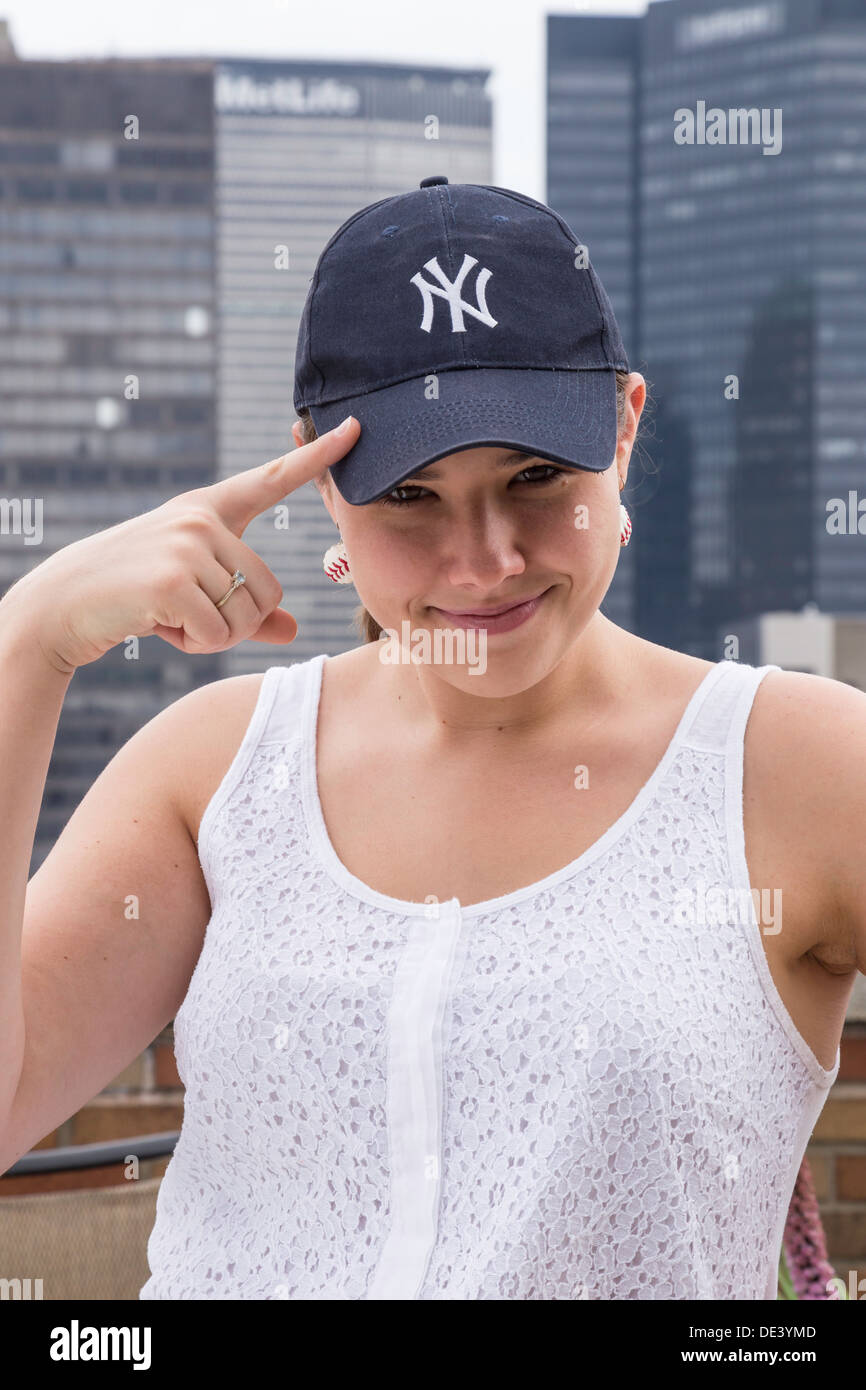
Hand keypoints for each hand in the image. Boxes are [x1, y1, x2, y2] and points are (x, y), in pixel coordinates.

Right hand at [1, 417, 359, 674]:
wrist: (64, 604)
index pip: (272, 479)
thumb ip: (247, 611)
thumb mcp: (194, 594)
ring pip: (246, 617)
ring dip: (212, 636)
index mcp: (209, 509)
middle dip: (236, 621)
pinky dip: (195, 645)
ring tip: (169, 615)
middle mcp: (202, 519)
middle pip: (269, 591)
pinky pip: (220, 634)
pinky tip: (160, 624)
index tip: (356, 428)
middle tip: (185, 612)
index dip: (317, 457)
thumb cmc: (135, 596)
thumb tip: (294, 631)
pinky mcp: (174, 579)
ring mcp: (188, 545)